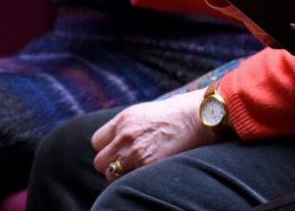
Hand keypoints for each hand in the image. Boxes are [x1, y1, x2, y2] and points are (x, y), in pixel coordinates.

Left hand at [90, 91, 216, 179]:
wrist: (197, 116)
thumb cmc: (177, 114)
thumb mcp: (145, 113)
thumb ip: (128, 127)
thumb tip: (119, 142)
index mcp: (123, 120)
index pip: (97, 142)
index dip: (107, 149)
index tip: (117, 152)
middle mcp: (124, 135)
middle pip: (100, 161)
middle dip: (111, 166)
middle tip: (126, 166)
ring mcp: (134, 151)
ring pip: (111, 174)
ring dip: (121, 176)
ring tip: (137, 171)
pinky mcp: (147, 165)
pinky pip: (128, 180)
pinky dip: (134, 180)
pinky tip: (147, 173)